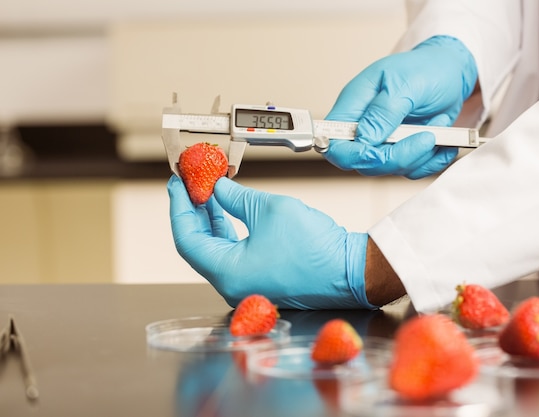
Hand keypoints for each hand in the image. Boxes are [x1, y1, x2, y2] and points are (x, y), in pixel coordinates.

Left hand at [168, 175, 376, 309]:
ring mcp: (248, 285)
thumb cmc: (316, 249)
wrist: (351, 271)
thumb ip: (235, 196)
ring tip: (209, 190)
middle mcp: (233, 285)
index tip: (177, 183)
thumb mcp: (269, 210)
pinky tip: (229, 210)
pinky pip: (235, 254)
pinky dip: (229, 230)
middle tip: (190, 183)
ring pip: (217, 249)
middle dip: (194, 210)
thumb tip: (218, 187)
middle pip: (199, 245)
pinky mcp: (262, 280)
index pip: (187, 239)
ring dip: (212, 219)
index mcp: (228, 273)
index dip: (179, 207)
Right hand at [324, 35, 477, 178]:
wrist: (450, 71)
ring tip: (436, 133)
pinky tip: (442, 143)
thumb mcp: (404, 83)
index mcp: (354, 105)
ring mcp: (382, 141)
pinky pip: (410, 170)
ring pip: (388, 169)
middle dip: (396, 158)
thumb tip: (364, 138)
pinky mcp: (401, 150)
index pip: (333, 142)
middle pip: (362, 162)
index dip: (352, 155)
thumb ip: (383, 112)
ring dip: (417, 158)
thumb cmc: (425, 68)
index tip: (381, 153)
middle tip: (426, 138)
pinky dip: (430, 162)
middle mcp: (363, 126)